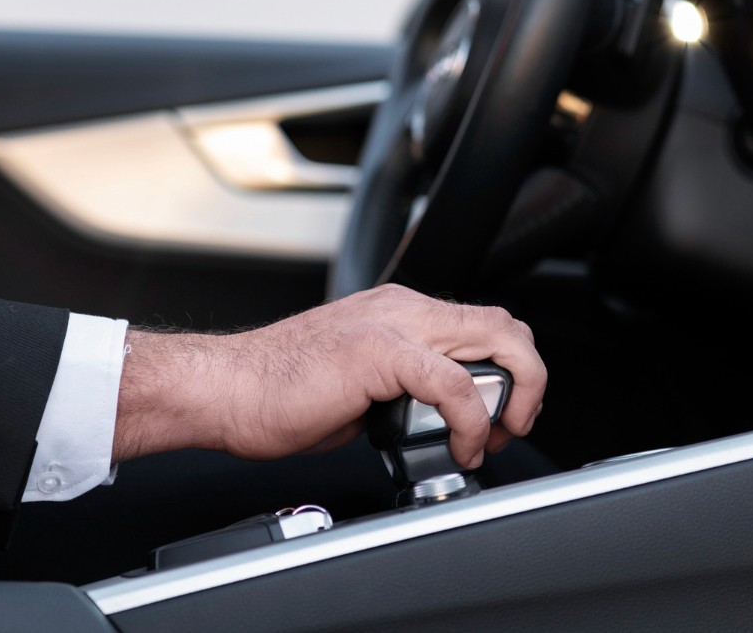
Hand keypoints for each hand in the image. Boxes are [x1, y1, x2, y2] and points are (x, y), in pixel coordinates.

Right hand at [111, 285, 545, 470]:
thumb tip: (441, 420)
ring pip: (495, 340)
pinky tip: (461, 445)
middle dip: (528, 381)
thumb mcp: (360, 384)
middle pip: (505, 324)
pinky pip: (454, 383)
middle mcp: (403, 307)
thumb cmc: (276, 392)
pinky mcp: (379, 351)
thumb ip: (406, 389)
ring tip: (492, 438)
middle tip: (513, 426)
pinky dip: (472, 421)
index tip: (503, 417)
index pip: (486, 324)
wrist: (223, 389)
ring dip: (512, 397)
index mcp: (400, 310)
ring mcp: (393, 323)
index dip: (512, 371)